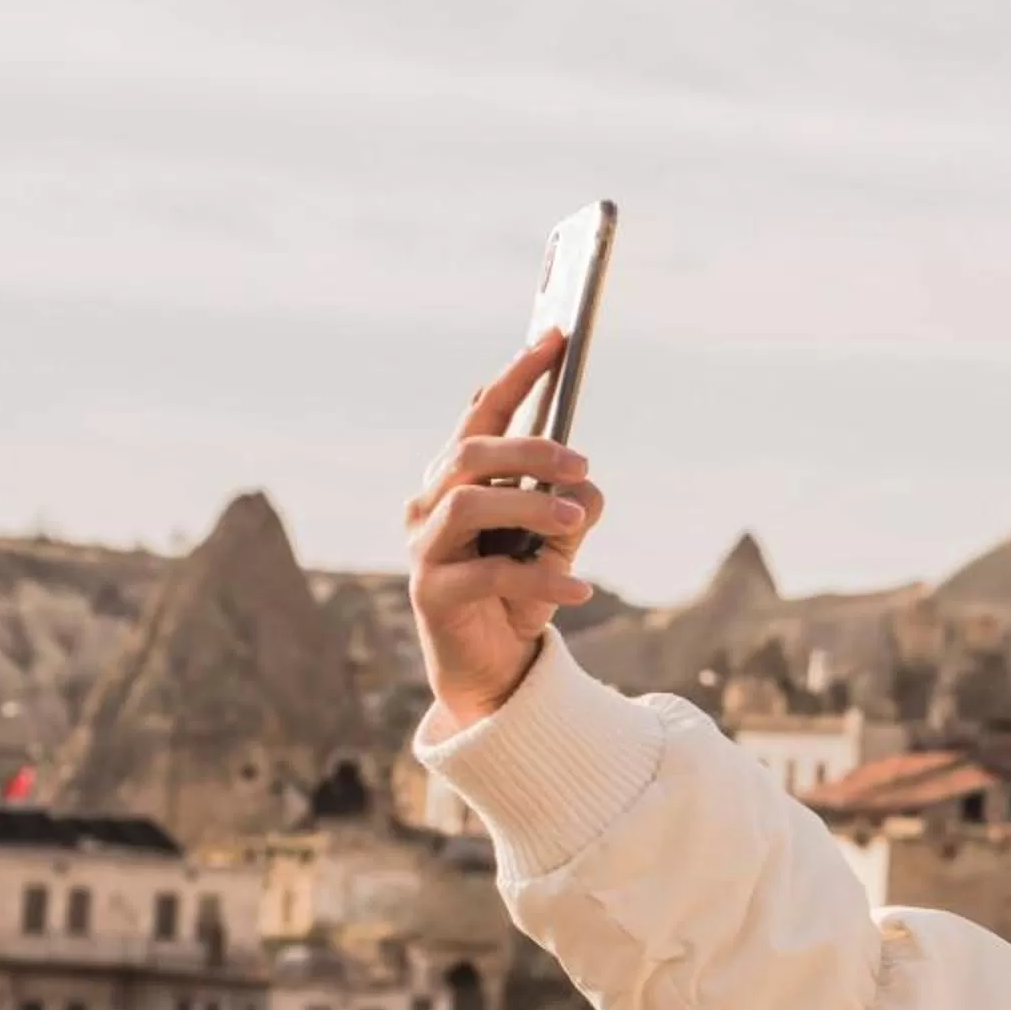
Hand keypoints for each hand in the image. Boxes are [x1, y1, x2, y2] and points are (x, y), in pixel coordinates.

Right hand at [407, 328, 606, 733]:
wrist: (494, 670)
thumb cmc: (520, 594)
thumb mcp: (555, 546)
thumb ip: (568, 509)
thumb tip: (586, 484)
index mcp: (456, 481)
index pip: (480, 416)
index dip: (516, 376)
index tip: (556, 339)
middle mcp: (429, 506)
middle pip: (469, 455)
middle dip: (527, 449)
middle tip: (579, 461)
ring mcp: (424, 550)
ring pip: (468, 504)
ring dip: (529, 505)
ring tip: (577, 519)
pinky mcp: (432, 595)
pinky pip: (489, 574)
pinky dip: (541, 576)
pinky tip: (582, 588)